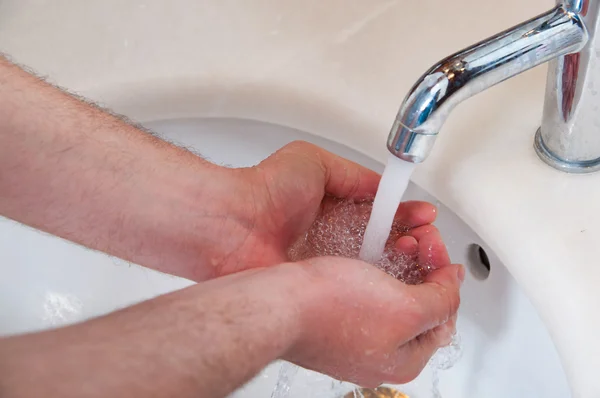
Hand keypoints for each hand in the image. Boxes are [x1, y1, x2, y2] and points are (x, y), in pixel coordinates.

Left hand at [207, 141, 437, 277]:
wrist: (232, 225)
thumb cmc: (264, 190)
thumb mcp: (316, 162)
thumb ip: (353, 175)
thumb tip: (383, 185)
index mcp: (334, 206)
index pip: (381, 213)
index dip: (406, 214)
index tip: (425, 216)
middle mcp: (333, 236)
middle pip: (385, 241)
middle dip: (413, 239)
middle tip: (428, 239)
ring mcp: (328, 262)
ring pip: (377, 265)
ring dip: (404, 260)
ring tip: (421, 253)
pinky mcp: (322, 284)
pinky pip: (359, 285)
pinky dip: (382, 282)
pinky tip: (398, 276)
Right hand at [285, 228, 462, 386]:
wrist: (277, 304)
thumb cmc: (329, 310)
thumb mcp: (406, 308)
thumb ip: (441, 300)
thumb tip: (454, 285)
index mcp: (403, 359)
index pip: (444, 316)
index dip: (446, 278)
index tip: (438, 250)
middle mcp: (378, 353)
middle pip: (418, 305)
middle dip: (424, 266)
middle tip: (421, 238)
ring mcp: (354, 335)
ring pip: (391, 295)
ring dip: (402, 263)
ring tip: (399, 238)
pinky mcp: (333, 317)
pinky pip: (366, 291)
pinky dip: (375, 267)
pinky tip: (372, 250)